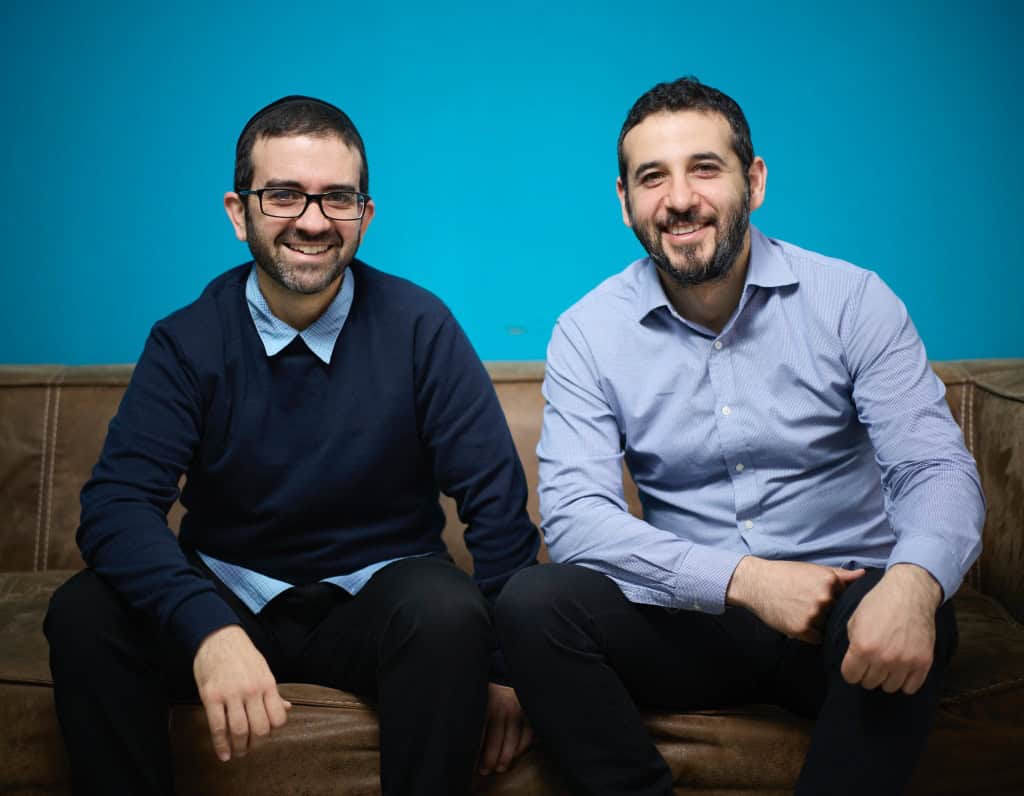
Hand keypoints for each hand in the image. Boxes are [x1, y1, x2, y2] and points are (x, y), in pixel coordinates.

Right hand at [192, 625, 291, 761]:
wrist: (218, 638)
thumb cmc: (243, 655)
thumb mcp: (263, 670)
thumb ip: (273, 692)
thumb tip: (287, 708)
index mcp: (267, 683)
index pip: (278, 718)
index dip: (273, 732)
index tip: (266, 736)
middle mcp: (252, 690)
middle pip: (260, 729)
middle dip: (256, 745)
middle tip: (250, 749)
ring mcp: (231, 694)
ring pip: (239, 730)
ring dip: (239, 748)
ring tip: (238, 753)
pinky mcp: (211, 697)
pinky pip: (218, 727)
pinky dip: (220, 745)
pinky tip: (223, 754)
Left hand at [478, 683, 532, 774]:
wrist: (512, 671)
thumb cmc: (493, 690)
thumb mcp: (481, 700)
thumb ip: (479, 718)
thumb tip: (470, 743)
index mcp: (487, 704)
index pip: (480, 732)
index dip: (476, 750)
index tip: (473, 764)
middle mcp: (503, 707)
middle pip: (496, 737)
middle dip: (490, 757)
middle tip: (485, 771)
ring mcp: (518, 710)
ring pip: (513, 738)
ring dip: (507, 756)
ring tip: (500, 768)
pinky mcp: (530, 712)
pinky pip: (528, 733)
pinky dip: (523, 746)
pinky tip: (516, 754)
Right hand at [727, 556, 864, 642]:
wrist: (756, 582)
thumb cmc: (784, 574)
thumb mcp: (812, 569)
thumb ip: (840, 574)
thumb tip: (863, 574)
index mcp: (829, 581)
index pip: (846, 599)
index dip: (837, 601)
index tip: (825, 600)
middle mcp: (824, 598)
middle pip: (837, 614)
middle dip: (828, 613)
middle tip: (810, 606)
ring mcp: (813, 615)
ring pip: (828, 627)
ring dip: (820, 625)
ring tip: (803, 614)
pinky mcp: (801, 629)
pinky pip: (817, 638)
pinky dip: (810, 634)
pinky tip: (798, 622)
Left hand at [841, 564, 941, 694]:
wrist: (909, 592)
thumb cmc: (879, 603)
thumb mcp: (855, 620)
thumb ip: (852, 644)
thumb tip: (853, 663)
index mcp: (862, 647)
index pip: (850, 676)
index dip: (850, 671)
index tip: (854, 665)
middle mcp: (883, 658)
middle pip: (869, 683)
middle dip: (867, 673)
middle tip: (871, 661)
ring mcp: (905, 662)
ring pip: (889, 687)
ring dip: (885, 678)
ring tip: (886, 663)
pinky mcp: (923, 662)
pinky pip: (911, 687)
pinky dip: (904, 682)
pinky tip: (901, 670)